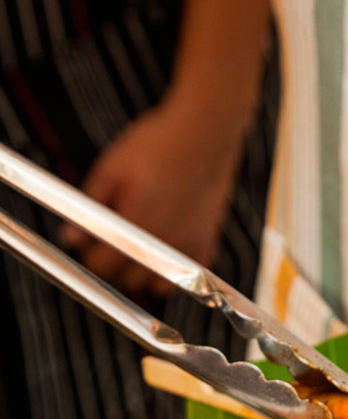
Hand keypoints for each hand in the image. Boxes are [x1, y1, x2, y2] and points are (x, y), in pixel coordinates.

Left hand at [61, 95, 242, 296]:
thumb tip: (71, 238)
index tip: (88, 242)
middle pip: (129, 280)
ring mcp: (187, 247)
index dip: (89, 255)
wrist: (204, 133)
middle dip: (114, 265)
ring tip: (137, 247)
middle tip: (110, 240)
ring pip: (157, 285)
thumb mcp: (111, 168)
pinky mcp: (206, 243)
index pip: (102, 266)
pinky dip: (173, 272)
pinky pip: (187, 277)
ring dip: (142, 273)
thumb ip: (89, 207)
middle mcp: (163, 245)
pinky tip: (163, 249)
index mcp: (136, 227)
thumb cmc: (159, 145)